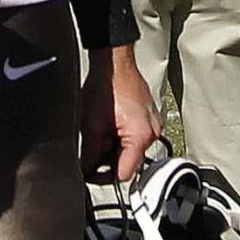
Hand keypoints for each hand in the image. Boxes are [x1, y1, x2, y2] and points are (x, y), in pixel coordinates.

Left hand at [82, 47, 158, 183]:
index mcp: (141, 137)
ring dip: (114, 146)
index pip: (123, 173)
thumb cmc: (105, 85)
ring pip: (131, 150)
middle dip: (108, 158)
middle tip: (92, 145)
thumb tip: (85, 171)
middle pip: (129, 162)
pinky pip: (135, 136)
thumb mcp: (90, 126)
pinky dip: (121, 135)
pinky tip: (110, 122)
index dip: (103, 176)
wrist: (114, 63)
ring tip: (101, 128)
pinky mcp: (150, 118)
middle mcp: (153, 133)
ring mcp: (154, 125)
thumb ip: (89, 154)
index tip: (90, 172)